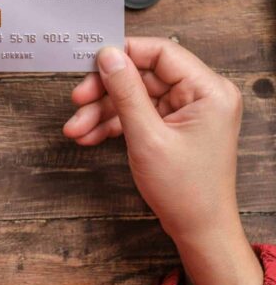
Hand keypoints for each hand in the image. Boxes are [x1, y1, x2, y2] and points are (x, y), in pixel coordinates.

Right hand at [63, 38, 261, 284]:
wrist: (198, 231)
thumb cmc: (185, 190)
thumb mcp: (147, 136)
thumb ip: (125, 91)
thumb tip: (108, 55)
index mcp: (208, 90)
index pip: (161, 52)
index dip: (124, 54)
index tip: (91, 61)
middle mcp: (201, 95)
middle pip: (142, 76)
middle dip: (106, 91)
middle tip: (77, 100)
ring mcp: (186, 111)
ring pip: (135, 97)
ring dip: (103, 112)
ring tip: (76, 129)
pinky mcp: (173, 125)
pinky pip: (138, 114)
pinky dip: (113, 124)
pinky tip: (89, 136)